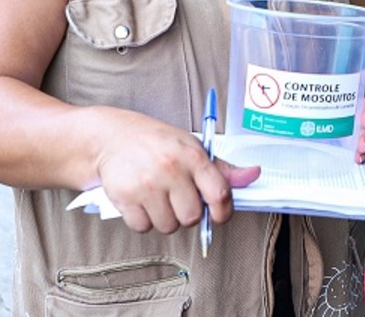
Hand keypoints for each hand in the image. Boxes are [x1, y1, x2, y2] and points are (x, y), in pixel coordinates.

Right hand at [94, 110, 259, 233]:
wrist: (112, 137)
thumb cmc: (157, 143)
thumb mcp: (192, 146)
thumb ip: (221, 168)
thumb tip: (253, 175)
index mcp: (192, 155)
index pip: (220, 193)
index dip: (224, 211)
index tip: (219, 216)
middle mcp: (170, 169)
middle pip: (192, 216)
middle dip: (188, 214)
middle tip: (179, 200)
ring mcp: (146, 184)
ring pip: (168, 226)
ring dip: (166, 219)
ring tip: (159, 198)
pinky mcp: (124, 197)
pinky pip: (143, 227)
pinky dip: (143, 221)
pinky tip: (142, 201)